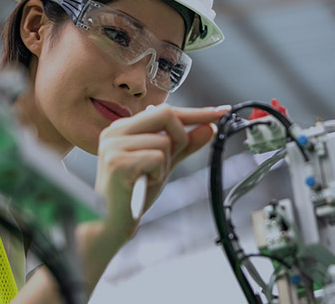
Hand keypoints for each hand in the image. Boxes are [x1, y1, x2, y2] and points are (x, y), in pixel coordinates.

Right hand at [95, 103, 229, 234]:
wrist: (112, 223)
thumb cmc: (135, 193)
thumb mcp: (165, 164)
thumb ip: (185, 144)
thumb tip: (209, 127)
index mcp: (124, 128)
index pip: (165, 111)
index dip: (196, 113)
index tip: (221, 112)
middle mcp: (116, 131)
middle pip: (166, 114)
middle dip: (180, 137)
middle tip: (171, 159)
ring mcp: (114, 145)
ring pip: (164, 140)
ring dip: (166, 163)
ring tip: (148, 177)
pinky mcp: (117, 161)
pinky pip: (157, 157)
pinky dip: (158, 173)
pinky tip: (144, 182)